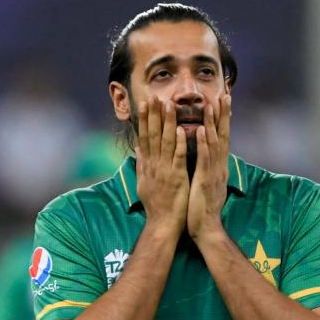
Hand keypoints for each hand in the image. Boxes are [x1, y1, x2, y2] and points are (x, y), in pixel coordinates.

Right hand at [135, 96, 189, 237]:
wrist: (162, 224)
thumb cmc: (156, 205)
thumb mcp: (144, 182)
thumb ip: (142, 164)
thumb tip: (138, 148)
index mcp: (148, 165)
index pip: (144, 137)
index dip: (144, 119)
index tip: (144, 103)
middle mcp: (154, 165)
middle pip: (152, 135)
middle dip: (153, 114)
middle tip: (154, 96)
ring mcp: (165, 170)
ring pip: (166, 142)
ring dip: (167, 122)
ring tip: (169, 104)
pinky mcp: (177, 177)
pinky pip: (178, 157)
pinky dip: (180, 143)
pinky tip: (181, 129)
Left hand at [187, 95, 231, 242]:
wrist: (206, 228)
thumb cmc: (202, 207)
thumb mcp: (206, 183)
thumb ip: (206, 167)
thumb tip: (204, 155)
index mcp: (217, 166)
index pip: (221, 138)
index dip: (222, 120)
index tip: (222, 102)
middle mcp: (219, 166)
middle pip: (223, 136)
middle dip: (223, 115)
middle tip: (224, 94)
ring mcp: (214, 173)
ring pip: (215, 144)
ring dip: (213, 123)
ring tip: (211, 105)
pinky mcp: (206, 181)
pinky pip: (205, 160)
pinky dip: (204, 144)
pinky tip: (202, 131)